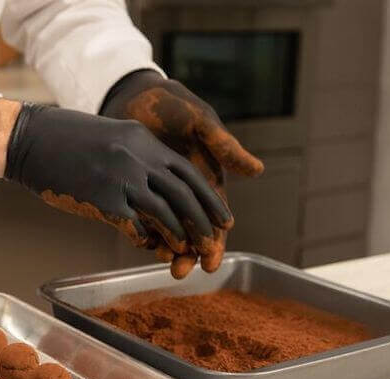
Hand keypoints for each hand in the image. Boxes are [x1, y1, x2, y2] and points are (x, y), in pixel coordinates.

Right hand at [4, 103, 233, 254]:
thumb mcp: (112, 139)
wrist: (30, 139)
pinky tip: (146, 245)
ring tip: (184, 252)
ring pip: (162, 211)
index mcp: (142, 140)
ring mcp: (120, 177)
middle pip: (182, 193)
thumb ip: (138, 158)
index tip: (224, 219)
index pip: (187, 172)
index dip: (208, 199)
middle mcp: (137, 156)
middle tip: (213, 244)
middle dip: (202, 222)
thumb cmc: (67, 142)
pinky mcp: (102, 198)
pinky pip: (133, 225)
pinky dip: (143, 239)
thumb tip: (159, 186)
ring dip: (177, 235)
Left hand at [101, 70, 263, 277]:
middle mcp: (184, 191)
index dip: (216, 243)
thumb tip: (257, 170)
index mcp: (206, 178)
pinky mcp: (135, 190)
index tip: (212, 263)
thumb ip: (222, 145)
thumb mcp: (199, 121)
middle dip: (189, 254)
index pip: (215, 219)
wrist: (132, 95)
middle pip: (192, 231)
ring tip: (162, 261)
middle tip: (180, 272)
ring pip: (167, 229)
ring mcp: (159, 192)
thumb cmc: (171, 105)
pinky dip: (143, 232)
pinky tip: (140, 243)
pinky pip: (141, 218)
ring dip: (167, 248)